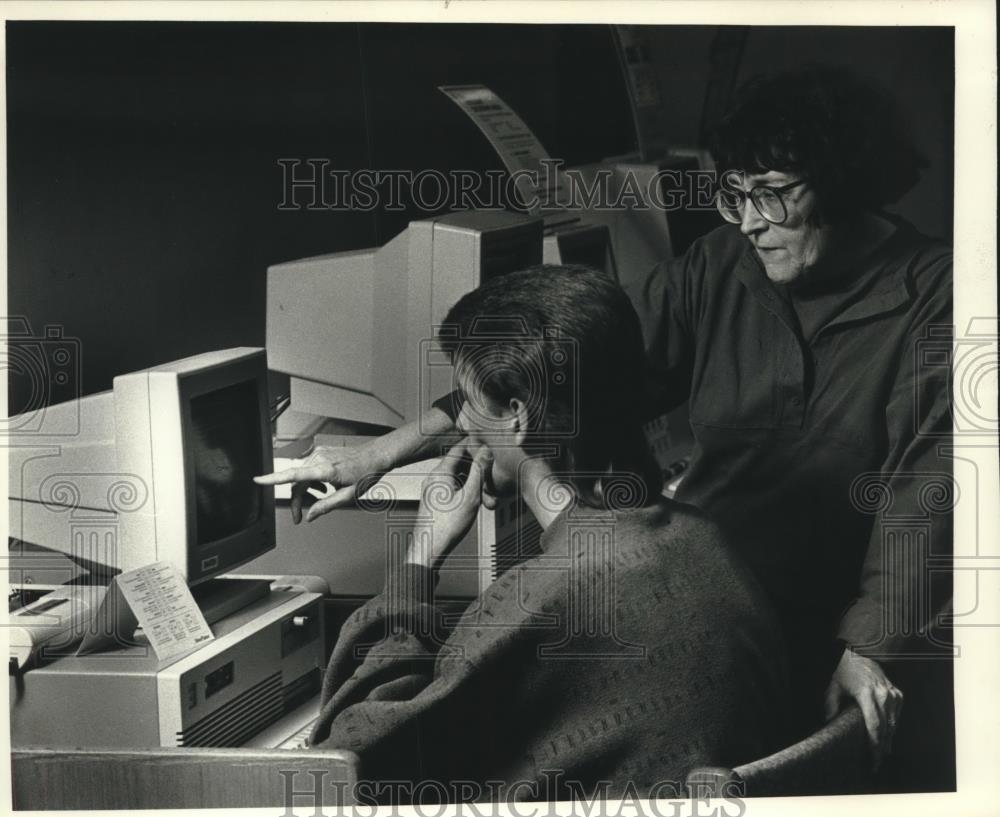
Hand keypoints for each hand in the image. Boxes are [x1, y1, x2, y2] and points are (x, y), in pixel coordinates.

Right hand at [253, 441, 389, 522]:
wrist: (377, 455)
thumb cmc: (366, 473)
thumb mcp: (348, 496)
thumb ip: (326, 506)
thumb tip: (310, 516)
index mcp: (325, 470)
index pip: (294, 475)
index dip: (274, 478)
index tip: (258, 480)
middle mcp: (320, 459)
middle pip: (297, 482)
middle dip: (296, 501)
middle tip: (300, 517)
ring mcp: (320, 454)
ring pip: (302, 476)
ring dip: (305, 491)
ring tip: (319, 499)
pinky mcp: (322, 452)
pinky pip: (309, 469)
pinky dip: (311, 481)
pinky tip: (323, 489)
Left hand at [408, 440, 492, 568]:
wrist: (430, 548)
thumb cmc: (446, 525)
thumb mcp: (470, 495)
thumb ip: (479, 471)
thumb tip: (485, 451)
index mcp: (440, 472)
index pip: (459, 449)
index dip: (474, 446)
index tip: (487, 444)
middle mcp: (433, 478)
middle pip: (460, 466)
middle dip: (477, 472)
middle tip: (491, 481)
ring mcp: (432, 489)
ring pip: (457, 479)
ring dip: (473, 485)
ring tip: (486, 499)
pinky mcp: (433, 500)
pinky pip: (452, 489)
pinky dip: (464, 493)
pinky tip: (474, 505)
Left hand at [824, 649, 902, 768]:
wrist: (860, 653)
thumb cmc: (844, 670)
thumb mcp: (833, 686)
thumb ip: (830, 704)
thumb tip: (828, 722)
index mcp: (867, 694)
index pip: (875, 726)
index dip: (875, 745)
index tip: (872, 759)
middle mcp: (883, 695)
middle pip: (886, 729)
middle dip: (882, 748)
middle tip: (875, 763)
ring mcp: (893, 694)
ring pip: (894, 724)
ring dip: (888, 740)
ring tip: (881, 753)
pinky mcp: (898, 694)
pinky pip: (897, 715)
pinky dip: (892, 726)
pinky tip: (887, 736)